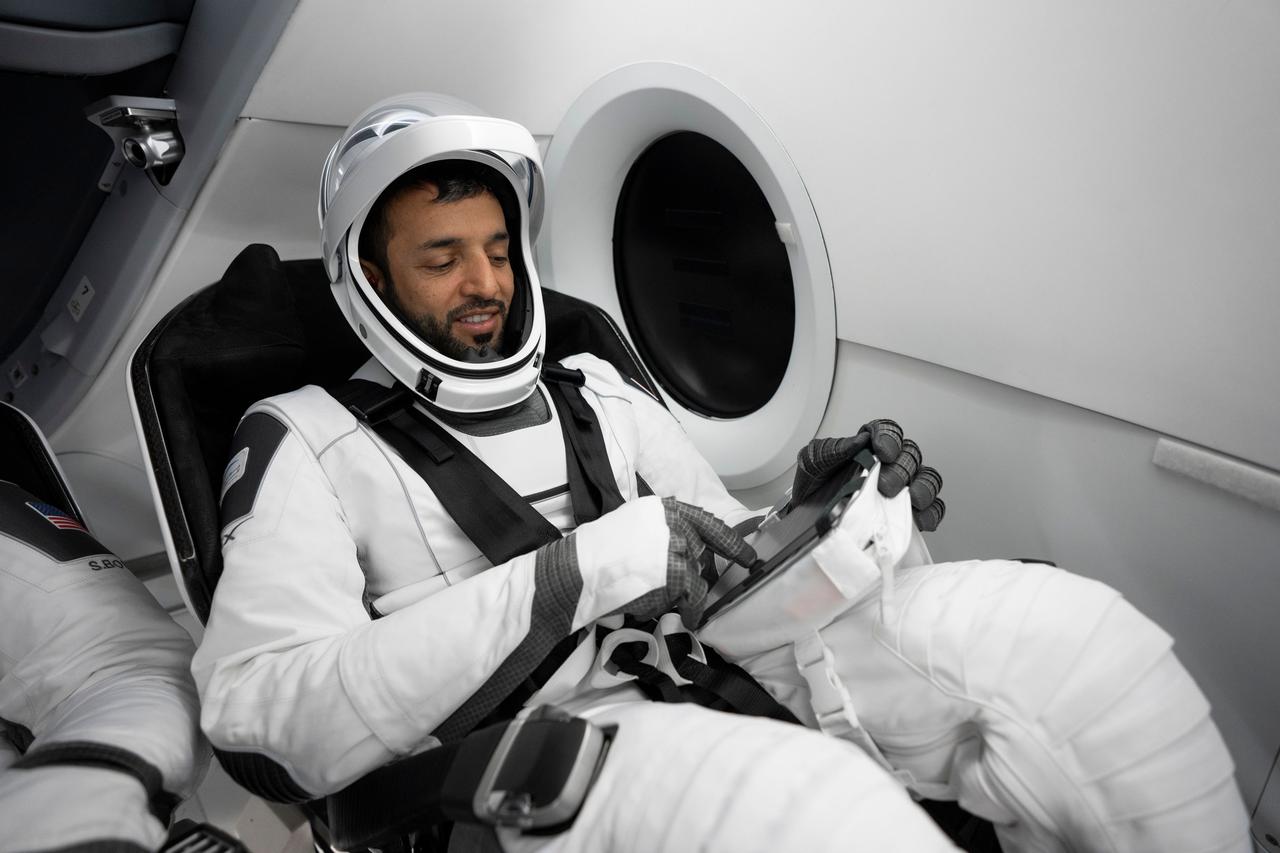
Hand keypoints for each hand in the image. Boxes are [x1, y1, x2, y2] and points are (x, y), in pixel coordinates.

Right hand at [535, 496, 756, 629]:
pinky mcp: (674, 572)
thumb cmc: (596, 555)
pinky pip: (693, 597)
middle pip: (704, 553)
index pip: (708, 522)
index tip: (747, 556)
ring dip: (691, 597)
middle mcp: (673, 522)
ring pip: (698, 577)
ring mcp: (676, 545)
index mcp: (663, 509)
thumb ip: (660, 534)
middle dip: (702, 576)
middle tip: (694, 593)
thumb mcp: (632, 527)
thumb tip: (687, 552)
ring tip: (684, 611)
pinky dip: (692, 611)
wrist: (577, 572)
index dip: (731, 542)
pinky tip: (687, 619)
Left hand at [790, 420, 945, 531]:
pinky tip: (920, 520)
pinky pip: (930, 509)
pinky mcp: (906, 513)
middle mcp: (889, 464)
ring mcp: (901, 488)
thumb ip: (832, 449)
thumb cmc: (813, 487)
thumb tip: (857, 441)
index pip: (888, 431)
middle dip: (900, 470)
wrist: (807, 519)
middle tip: (885, 486)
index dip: (890, 437)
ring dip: (923, 488)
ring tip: (912, 500)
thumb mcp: (812, 461)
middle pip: (910, 456)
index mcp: (867, 446)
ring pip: (926, 478)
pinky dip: (930, 514)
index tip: (883, 451)